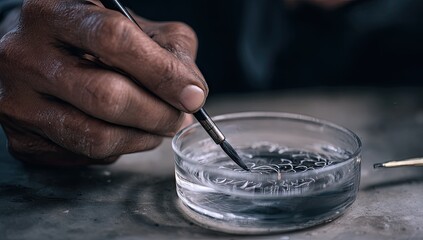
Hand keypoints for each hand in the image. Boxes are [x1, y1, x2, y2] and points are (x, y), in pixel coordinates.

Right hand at [0, 0, 207, 165]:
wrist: (35, 56)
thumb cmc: (90, 39)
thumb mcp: (132, 25)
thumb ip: (170, 49)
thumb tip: (192, 92)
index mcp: (53, 13)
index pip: (115, 40)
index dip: (162, 72)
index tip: (192, 95)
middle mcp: (25, 56)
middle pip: (107, 97)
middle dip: (158, 114)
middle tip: (178, 117)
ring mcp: (17, 102)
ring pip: (97, 137)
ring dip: (143, 138)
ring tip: (158, 126)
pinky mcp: (22, 140)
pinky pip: (85, 156)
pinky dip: (118, 148)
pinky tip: (121, 131)